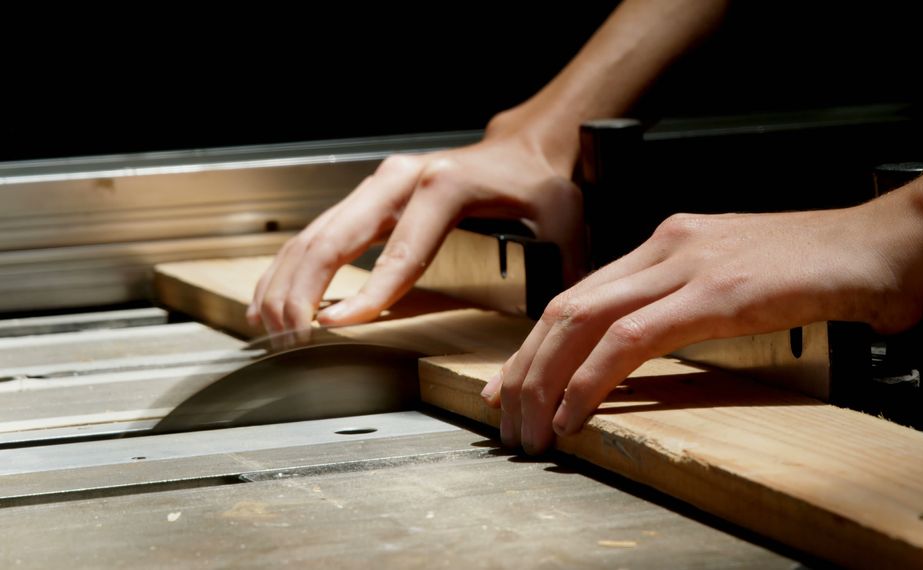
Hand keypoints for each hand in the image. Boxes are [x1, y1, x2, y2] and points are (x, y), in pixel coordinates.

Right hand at [247, 112, 585, 337]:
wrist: (525, 147)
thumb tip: (546, 339)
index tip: (334, 328)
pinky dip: (288, 270)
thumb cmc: (540, 186)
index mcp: (445, 188)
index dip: (366, 294)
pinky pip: (315, 234)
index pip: (399, 253)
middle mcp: (401, 179)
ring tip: (270, 330)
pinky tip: (271, 302)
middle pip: (333, 238)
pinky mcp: (368, 196)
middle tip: (290, 340)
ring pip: (313, 235)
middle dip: (302, 293)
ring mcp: (378, 185)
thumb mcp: (560, 224)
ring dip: (284, 284)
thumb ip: (556, 275)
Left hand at [482, 195, 922, 453]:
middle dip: (525, 367)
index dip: (537, 345)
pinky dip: (591, 378)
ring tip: (528, 427)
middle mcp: (668, 244)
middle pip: (566, 306)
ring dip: (545, 379)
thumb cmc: (828, 269)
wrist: (892, 244)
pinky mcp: (716, 291)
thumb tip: (645, 354)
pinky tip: (574, 412)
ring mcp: (689, 263)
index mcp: (672, 242)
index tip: (512, 385)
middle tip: (504, 417)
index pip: (582, 294)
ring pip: (583, 319)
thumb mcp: (742, 286)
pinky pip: (630, 338)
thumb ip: (690, 308)